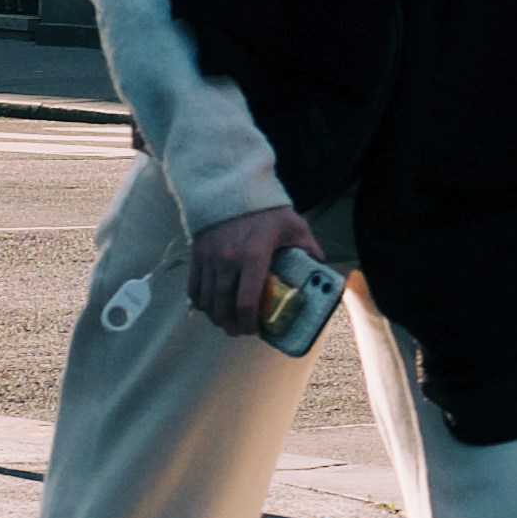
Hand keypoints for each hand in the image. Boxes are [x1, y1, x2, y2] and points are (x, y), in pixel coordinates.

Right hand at [187, 204, 326, 338]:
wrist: (232, 186)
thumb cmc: (266, 209)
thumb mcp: (295, 227)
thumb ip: (309, 249)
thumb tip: (323, 270)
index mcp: (254, 257)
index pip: (246, 303)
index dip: (249, 323)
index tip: (255, 331)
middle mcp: (227, 261)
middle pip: (223, 307)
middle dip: (231, 325)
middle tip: (240, 331)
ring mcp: (209, 258)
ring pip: (206, 300)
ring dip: (215, 317)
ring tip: (225, 322)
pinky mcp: (197, 254)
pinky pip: (193, 287)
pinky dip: (200, 302)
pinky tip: (210, 306)